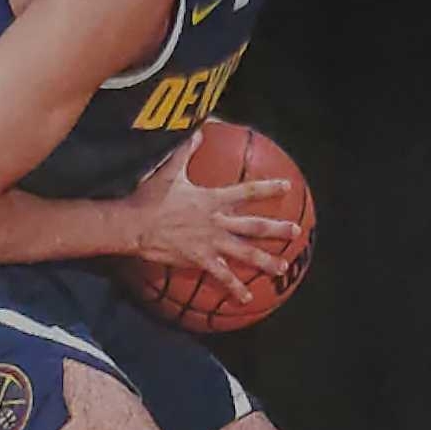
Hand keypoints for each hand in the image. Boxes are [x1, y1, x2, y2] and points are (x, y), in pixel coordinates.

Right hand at [123, 132, 300, 305]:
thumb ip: (185, 151)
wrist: (135, 224)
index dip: (269, 188)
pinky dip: (235, 287)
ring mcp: (211, 242)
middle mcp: (217, 221)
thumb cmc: (150, 197)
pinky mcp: (200, 259)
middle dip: (276, 229)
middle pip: (254, 226)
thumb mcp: (169, 171)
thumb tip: (197, 131)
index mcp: (213, 199)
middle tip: (295, 232)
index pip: (248, 191)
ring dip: (265, 260)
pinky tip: (247, 298)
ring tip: (282, 267)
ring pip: (245, 253)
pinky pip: (222, 276)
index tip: (287, 187)